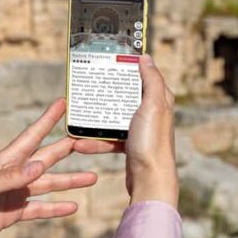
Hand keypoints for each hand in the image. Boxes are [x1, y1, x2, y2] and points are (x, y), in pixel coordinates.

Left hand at [0, 99, 115, 237]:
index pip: (31, 136)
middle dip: (68, 149)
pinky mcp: (11, 214)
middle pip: (46, 158)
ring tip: (93, 178)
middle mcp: (11, 174)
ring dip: (69, 181)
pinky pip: (39, 209)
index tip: (63, 103)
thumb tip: (40, 165)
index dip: (47, 120)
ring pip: (48, 185)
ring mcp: (13, 194)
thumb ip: (10, 178)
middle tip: (92, 141)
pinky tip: (73, 207)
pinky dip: (56, 208)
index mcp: (2, 162)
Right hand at [83, 54, 177, 207]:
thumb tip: (146, 57)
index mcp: (159, 100)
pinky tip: (80, 143)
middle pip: (124, 96)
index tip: (111, 59)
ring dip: (95, 120)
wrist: (150, 180)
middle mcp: (151, 113)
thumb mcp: (153, 105)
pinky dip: (95, 141)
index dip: (130, 66)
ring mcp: (139, 130)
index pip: (145, 76)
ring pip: (113, 118)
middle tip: (90, 84)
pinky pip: (108, 139)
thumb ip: (151, 80)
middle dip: (106, 92)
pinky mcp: (129, 145)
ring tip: (77, 117)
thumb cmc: (153, 143)